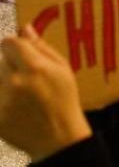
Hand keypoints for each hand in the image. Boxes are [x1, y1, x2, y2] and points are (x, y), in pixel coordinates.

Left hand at [0, 24, 91, 160]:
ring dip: (6, 82)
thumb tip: (25, 29)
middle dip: (12, 66)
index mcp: (35, 68)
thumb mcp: (63, 70)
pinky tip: (16, 107)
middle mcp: (15, 83)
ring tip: (22, 95)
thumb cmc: (64, 101)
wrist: (57, 138)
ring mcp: (1, 101)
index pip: (9, 43)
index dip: (16, 46)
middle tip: (28, 80)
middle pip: (2, 61)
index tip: (22, 52)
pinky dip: (3, 99)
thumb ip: (42, 48)